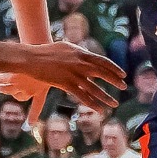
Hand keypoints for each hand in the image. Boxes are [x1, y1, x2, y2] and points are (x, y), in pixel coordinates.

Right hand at [0, 45, 125, 117]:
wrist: (32, 58)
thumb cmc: (47, 52)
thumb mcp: (66, 48)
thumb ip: (78, 52)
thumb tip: (86, 55)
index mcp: (81, 53)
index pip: (102, 61)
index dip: (114, 68)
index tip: (123, 74)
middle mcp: (80, 63)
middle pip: (102, 74)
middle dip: (114, 81)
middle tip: (124, 87)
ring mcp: (74, 74)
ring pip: (94, 88)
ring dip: (106, 96)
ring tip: (115, 103)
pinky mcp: (66, 84)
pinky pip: (82, 96)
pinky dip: (92, 103)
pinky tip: (100, 109)